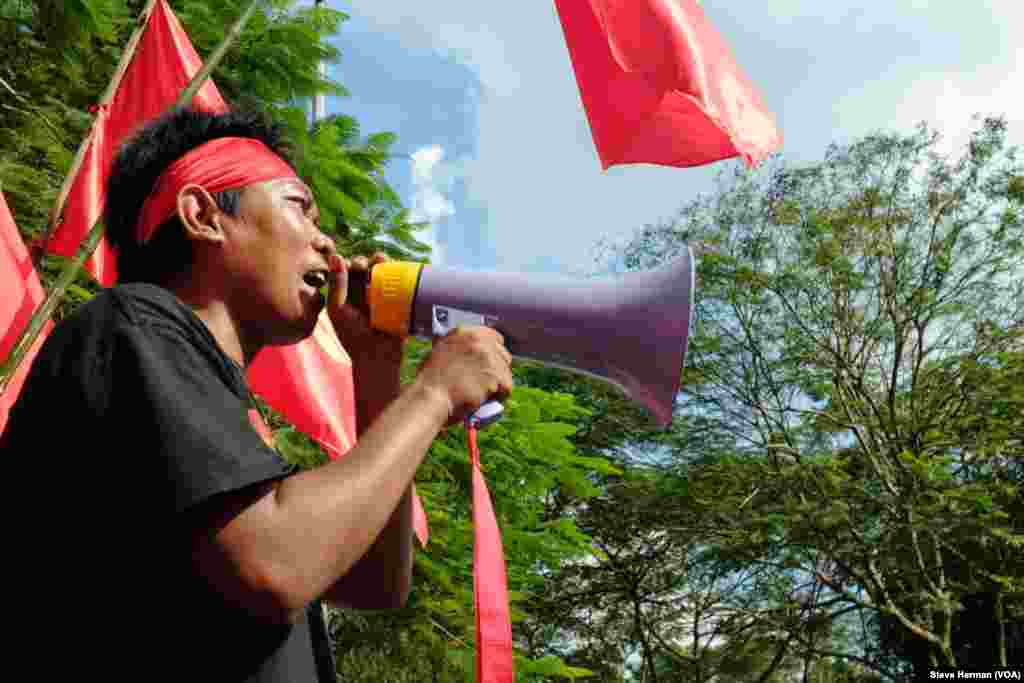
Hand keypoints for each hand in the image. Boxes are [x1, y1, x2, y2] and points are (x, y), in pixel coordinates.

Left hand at [326, 251, 405, 369]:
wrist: (379, 356)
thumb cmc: (353, 335)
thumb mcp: (338, 309)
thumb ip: (336, 284)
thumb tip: (336, 255)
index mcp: (347, 294)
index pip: (346, 271)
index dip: (348, 264)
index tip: (349, 265)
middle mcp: (364, 293)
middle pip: (365, 268)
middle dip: (364, 262)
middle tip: (363, 264)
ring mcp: (383, 296)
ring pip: (382, 272)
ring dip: (381, 262)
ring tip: (381, 259)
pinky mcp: (399, 300)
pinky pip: (400, 281)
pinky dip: (398, 272)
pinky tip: (396, 267)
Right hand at [414, 326, 513, 425]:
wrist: (428, 398)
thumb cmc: (429, 381)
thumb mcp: (440, 352)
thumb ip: (457, 347)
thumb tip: (469, 352)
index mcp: (464, 333)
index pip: (494, 337)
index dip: (494, 352)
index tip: (491, 363)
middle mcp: (478, 341)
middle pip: (503, 355)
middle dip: (498, 369)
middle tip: (488, 382)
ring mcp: (488, 358)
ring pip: (505, 372)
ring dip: (498, 384)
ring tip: (485, 394)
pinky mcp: (494, 376)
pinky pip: (506, 387)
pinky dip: (500, 396)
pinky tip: (488, 400)